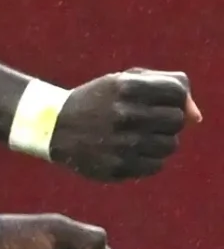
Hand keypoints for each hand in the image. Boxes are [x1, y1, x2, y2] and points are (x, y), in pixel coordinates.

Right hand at [50, 70, 195, 180]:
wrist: (51, 127)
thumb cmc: (98, 101)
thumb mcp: (123, 81)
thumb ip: (165, 86)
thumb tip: (196, 117)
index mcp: (125, 88)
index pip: (177, 92)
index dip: (170, 97)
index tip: (154, 101)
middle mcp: (125, 114)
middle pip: (177, 120)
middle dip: (165, 120)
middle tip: (144, 120)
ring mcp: (122, 143)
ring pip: (170, 145)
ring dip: (158, 141)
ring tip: (136, 136)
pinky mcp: (118, 167)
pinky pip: (156, 165)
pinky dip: (147, 159)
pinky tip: (128, 151)